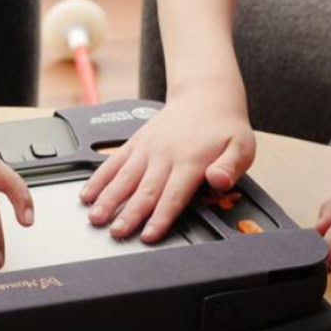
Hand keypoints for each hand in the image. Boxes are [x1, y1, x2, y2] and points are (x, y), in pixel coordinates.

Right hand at [78, 90, 254, 241]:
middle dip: (128, 214)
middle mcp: (165, 155)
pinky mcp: (135, 143)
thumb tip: (219, 180)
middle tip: (116, 232)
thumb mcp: (242, 147)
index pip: (173, 195)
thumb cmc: (224, 127)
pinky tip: (88, 194)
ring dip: (108, 199)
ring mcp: (147, 148)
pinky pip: (114, 162)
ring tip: (95, 217)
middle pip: (144, 190)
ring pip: (124, 177)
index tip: (148, 235)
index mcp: (191, 161)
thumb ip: (231, 167)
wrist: (205, 95)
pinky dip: (99, 179)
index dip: (160, 217)